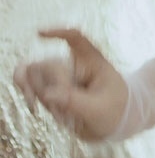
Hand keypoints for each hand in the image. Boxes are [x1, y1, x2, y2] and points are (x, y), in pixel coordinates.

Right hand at [13, 28, 127, 142]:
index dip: (58, 32)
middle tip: (55, 110)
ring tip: (60, 115)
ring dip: (39, 95)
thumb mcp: (98, 108)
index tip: (39, 34)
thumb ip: (73, 101)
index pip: (76, 38)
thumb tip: (46, 94)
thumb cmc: (115, 110)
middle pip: (48, 64)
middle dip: (43, 85)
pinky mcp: (55, 90)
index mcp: (92, 61)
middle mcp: (75, 65)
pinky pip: (35, 89)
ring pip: (37, 77)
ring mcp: (64, 77)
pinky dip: (34, 98)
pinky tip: (40, 110)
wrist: (117, 124)